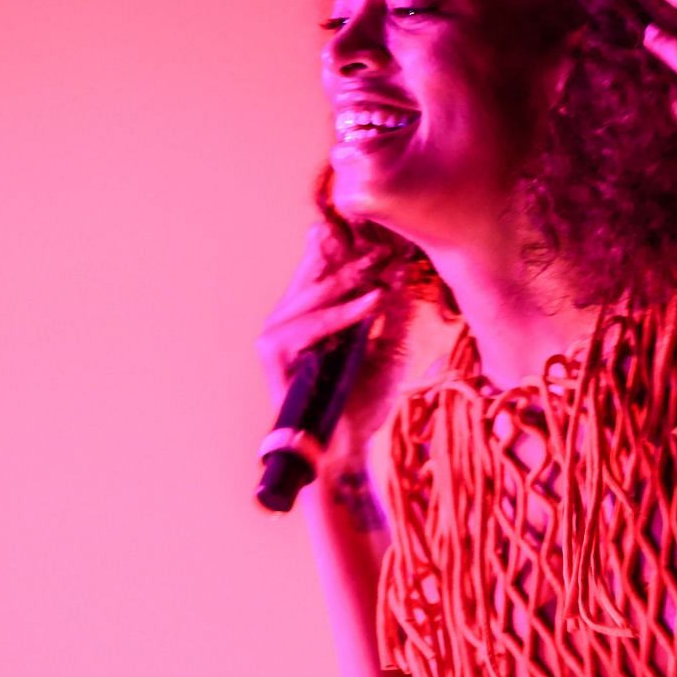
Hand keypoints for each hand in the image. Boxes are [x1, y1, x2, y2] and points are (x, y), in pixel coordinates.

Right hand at [254, 222, 415, 466]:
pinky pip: (312, 324)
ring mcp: (278, 336)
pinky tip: (372, 301)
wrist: (344, 449)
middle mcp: (291, 320)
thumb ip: (390, 315)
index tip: (379, 226)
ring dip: (349, 276)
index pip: (324, 268)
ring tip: (380, 261)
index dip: (348, 245)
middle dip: (348, 250)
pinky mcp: (274, 354)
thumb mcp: (387, 351)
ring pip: (313, 292)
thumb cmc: (361, 405)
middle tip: (381, 235)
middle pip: (313, 270)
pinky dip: (343, 313)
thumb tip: (402, 273)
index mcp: (313, 317)